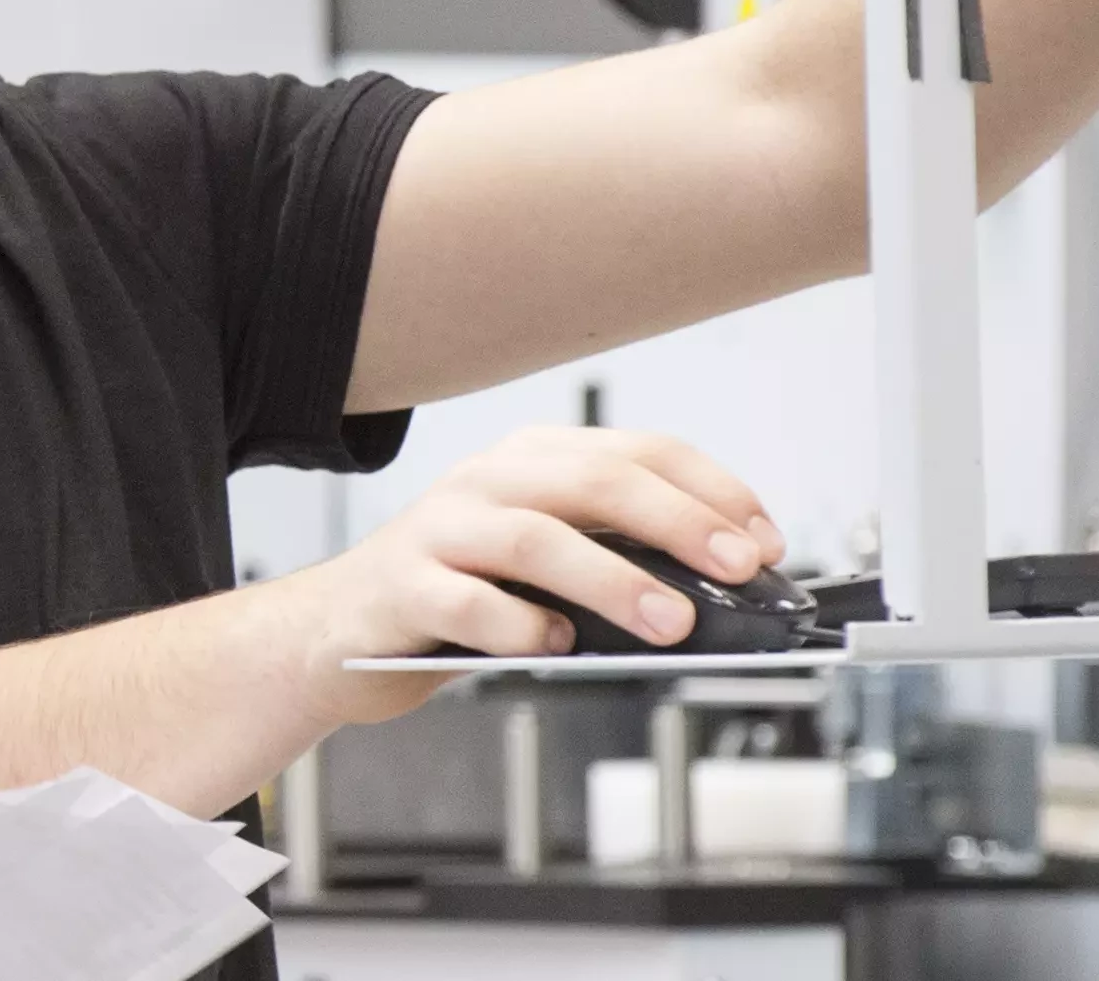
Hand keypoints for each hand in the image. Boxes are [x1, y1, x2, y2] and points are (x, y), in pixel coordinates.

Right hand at [273, 426, 784, 722]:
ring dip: (614, 579)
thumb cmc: (455, 600)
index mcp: (531, 462)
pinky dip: (519, 627)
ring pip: (535, 538)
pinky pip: (466, 604)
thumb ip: (611, 561)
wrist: (335, 636)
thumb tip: (714, 590)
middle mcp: (485, 483)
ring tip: (669, 623)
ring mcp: (438, 532)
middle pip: (594, 481)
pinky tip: (554, 646)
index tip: (763, 541)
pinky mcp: (400, 590)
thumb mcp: (543, 566)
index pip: (638, 451)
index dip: (711, 491)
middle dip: (680, 523)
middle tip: (737, 569)